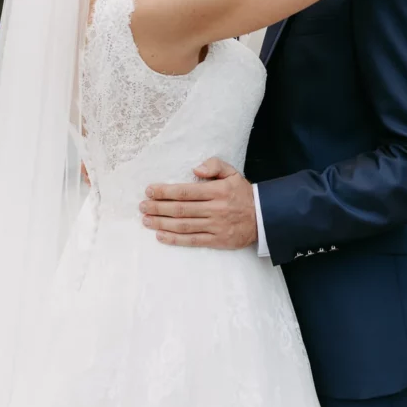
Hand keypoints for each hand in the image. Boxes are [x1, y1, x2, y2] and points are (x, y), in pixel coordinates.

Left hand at [141, 158, 257, 248]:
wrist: (264, 217)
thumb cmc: (242, 193)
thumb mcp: (232, 172)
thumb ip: (214, 166)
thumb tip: (196, 170)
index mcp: (217, 191)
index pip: (186, 191)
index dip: (165, 191)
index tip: (150, 190)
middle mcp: (215, 209)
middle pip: (181, 209)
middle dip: (158, 207)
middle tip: (142, 206)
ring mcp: (215, 226)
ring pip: (183, 225)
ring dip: (162, 223)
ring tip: (146, 220)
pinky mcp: (216, 240)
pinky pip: (192, 240)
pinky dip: (175, 239)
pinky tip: (160, 235)